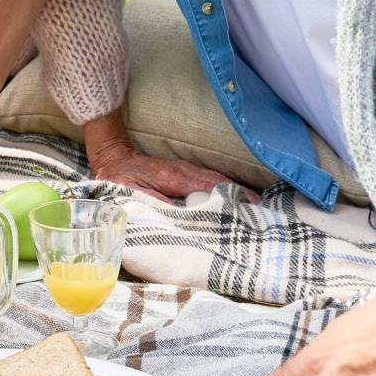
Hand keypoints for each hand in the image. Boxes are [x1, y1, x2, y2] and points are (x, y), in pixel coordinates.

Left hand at [88, 139, 247, 203]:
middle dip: (242, 199)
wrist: (112, 157)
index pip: (211, 185)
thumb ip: (153, 205)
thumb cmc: (120, 180)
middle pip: (220, 183)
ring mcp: (187, 169)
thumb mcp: (130, 195)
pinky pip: (211, 181)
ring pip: (218, 181)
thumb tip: (177, 218)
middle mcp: (185, 170)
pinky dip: (226, 191)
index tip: (251, 212)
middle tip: (262, 217)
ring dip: (237, 195)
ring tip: (257, 213)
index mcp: (174, 176)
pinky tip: (237, 203)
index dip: (231, 198)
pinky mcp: (186, 173)